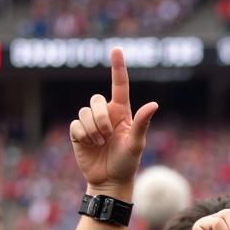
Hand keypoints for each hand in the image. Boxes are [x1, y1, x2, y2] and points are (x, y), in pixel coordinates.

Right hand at [69, 46, 157, 198]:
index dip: (118, 67)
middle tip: (108, 136)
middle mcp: (105, 114)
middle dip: (102, 118)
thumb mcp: (136, 144)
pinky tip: (90, 145)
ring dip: (94, 129)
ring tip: (101, 144)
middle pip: (96, 99)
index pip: (119, 85)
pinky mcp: (78, 132)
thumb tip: (154, 104)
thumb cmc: (127, 163)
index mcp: (121, 113)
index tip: (117, 49)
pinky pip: (76, 124)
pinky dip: (84, 135)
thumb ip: (143, 123)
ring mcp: (90, 122)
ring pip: (85, 111)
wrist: (110, 181)